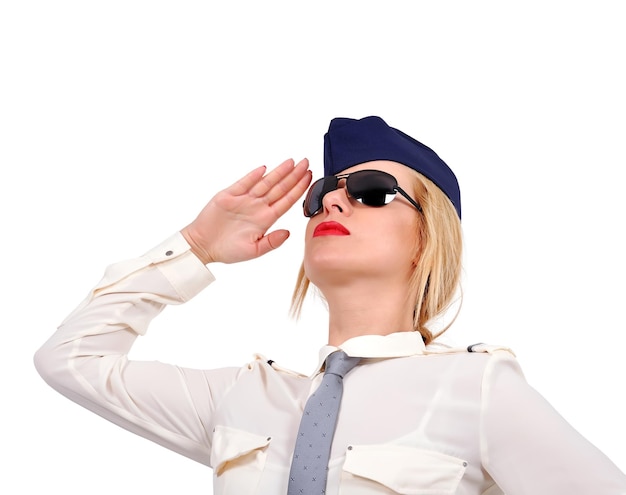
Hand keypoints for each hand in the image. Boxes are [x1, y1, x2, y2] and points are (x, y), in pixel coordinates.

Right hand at [181, 158, 311, 263]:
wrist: (203, 246)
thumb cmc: (228, 250)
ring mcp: (244, 199)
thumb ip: (272, 242)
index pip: (286, 201)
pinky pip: (243, 183)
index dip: (298, 189)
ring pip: (265, 183)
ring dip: (279, 172)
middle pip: (280, 188)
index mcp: (265, 219)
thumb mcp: (254, 251)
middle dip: (294, 175)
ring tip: (292, 162)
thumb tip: (288, 233)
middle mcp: (257, 206)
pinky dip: (253, 176)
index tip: (310, 178)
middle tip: (307, 163)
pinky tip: (264, 169)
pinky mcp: (228, 195)